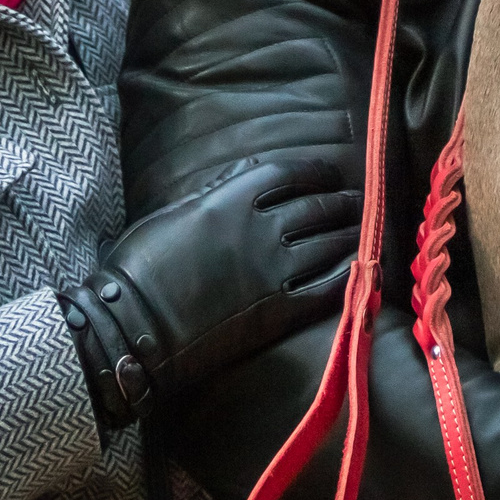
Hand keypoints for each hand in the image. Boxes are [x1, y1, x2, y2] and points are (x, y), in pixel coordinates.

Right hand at [62, 152, 358, 426]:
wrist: (134, 329)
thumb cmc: (139, 267)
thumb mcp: (174, 213)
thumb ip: (216, 191)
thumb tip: (250, 175)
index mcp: (231, 200)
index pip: (289, 173)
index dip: (316, 170)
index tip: (329, 172)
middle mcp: (260, 230)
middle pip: (317, 206)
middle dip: (342, 201)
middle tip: (357, 200)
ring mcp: (273, 272)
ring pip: (329, 243)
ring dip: (352, 232)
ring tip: (364, 229)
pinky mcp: (278, 312)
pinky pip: (328, 287)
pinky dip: (349, 273)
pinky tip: (361, 267)